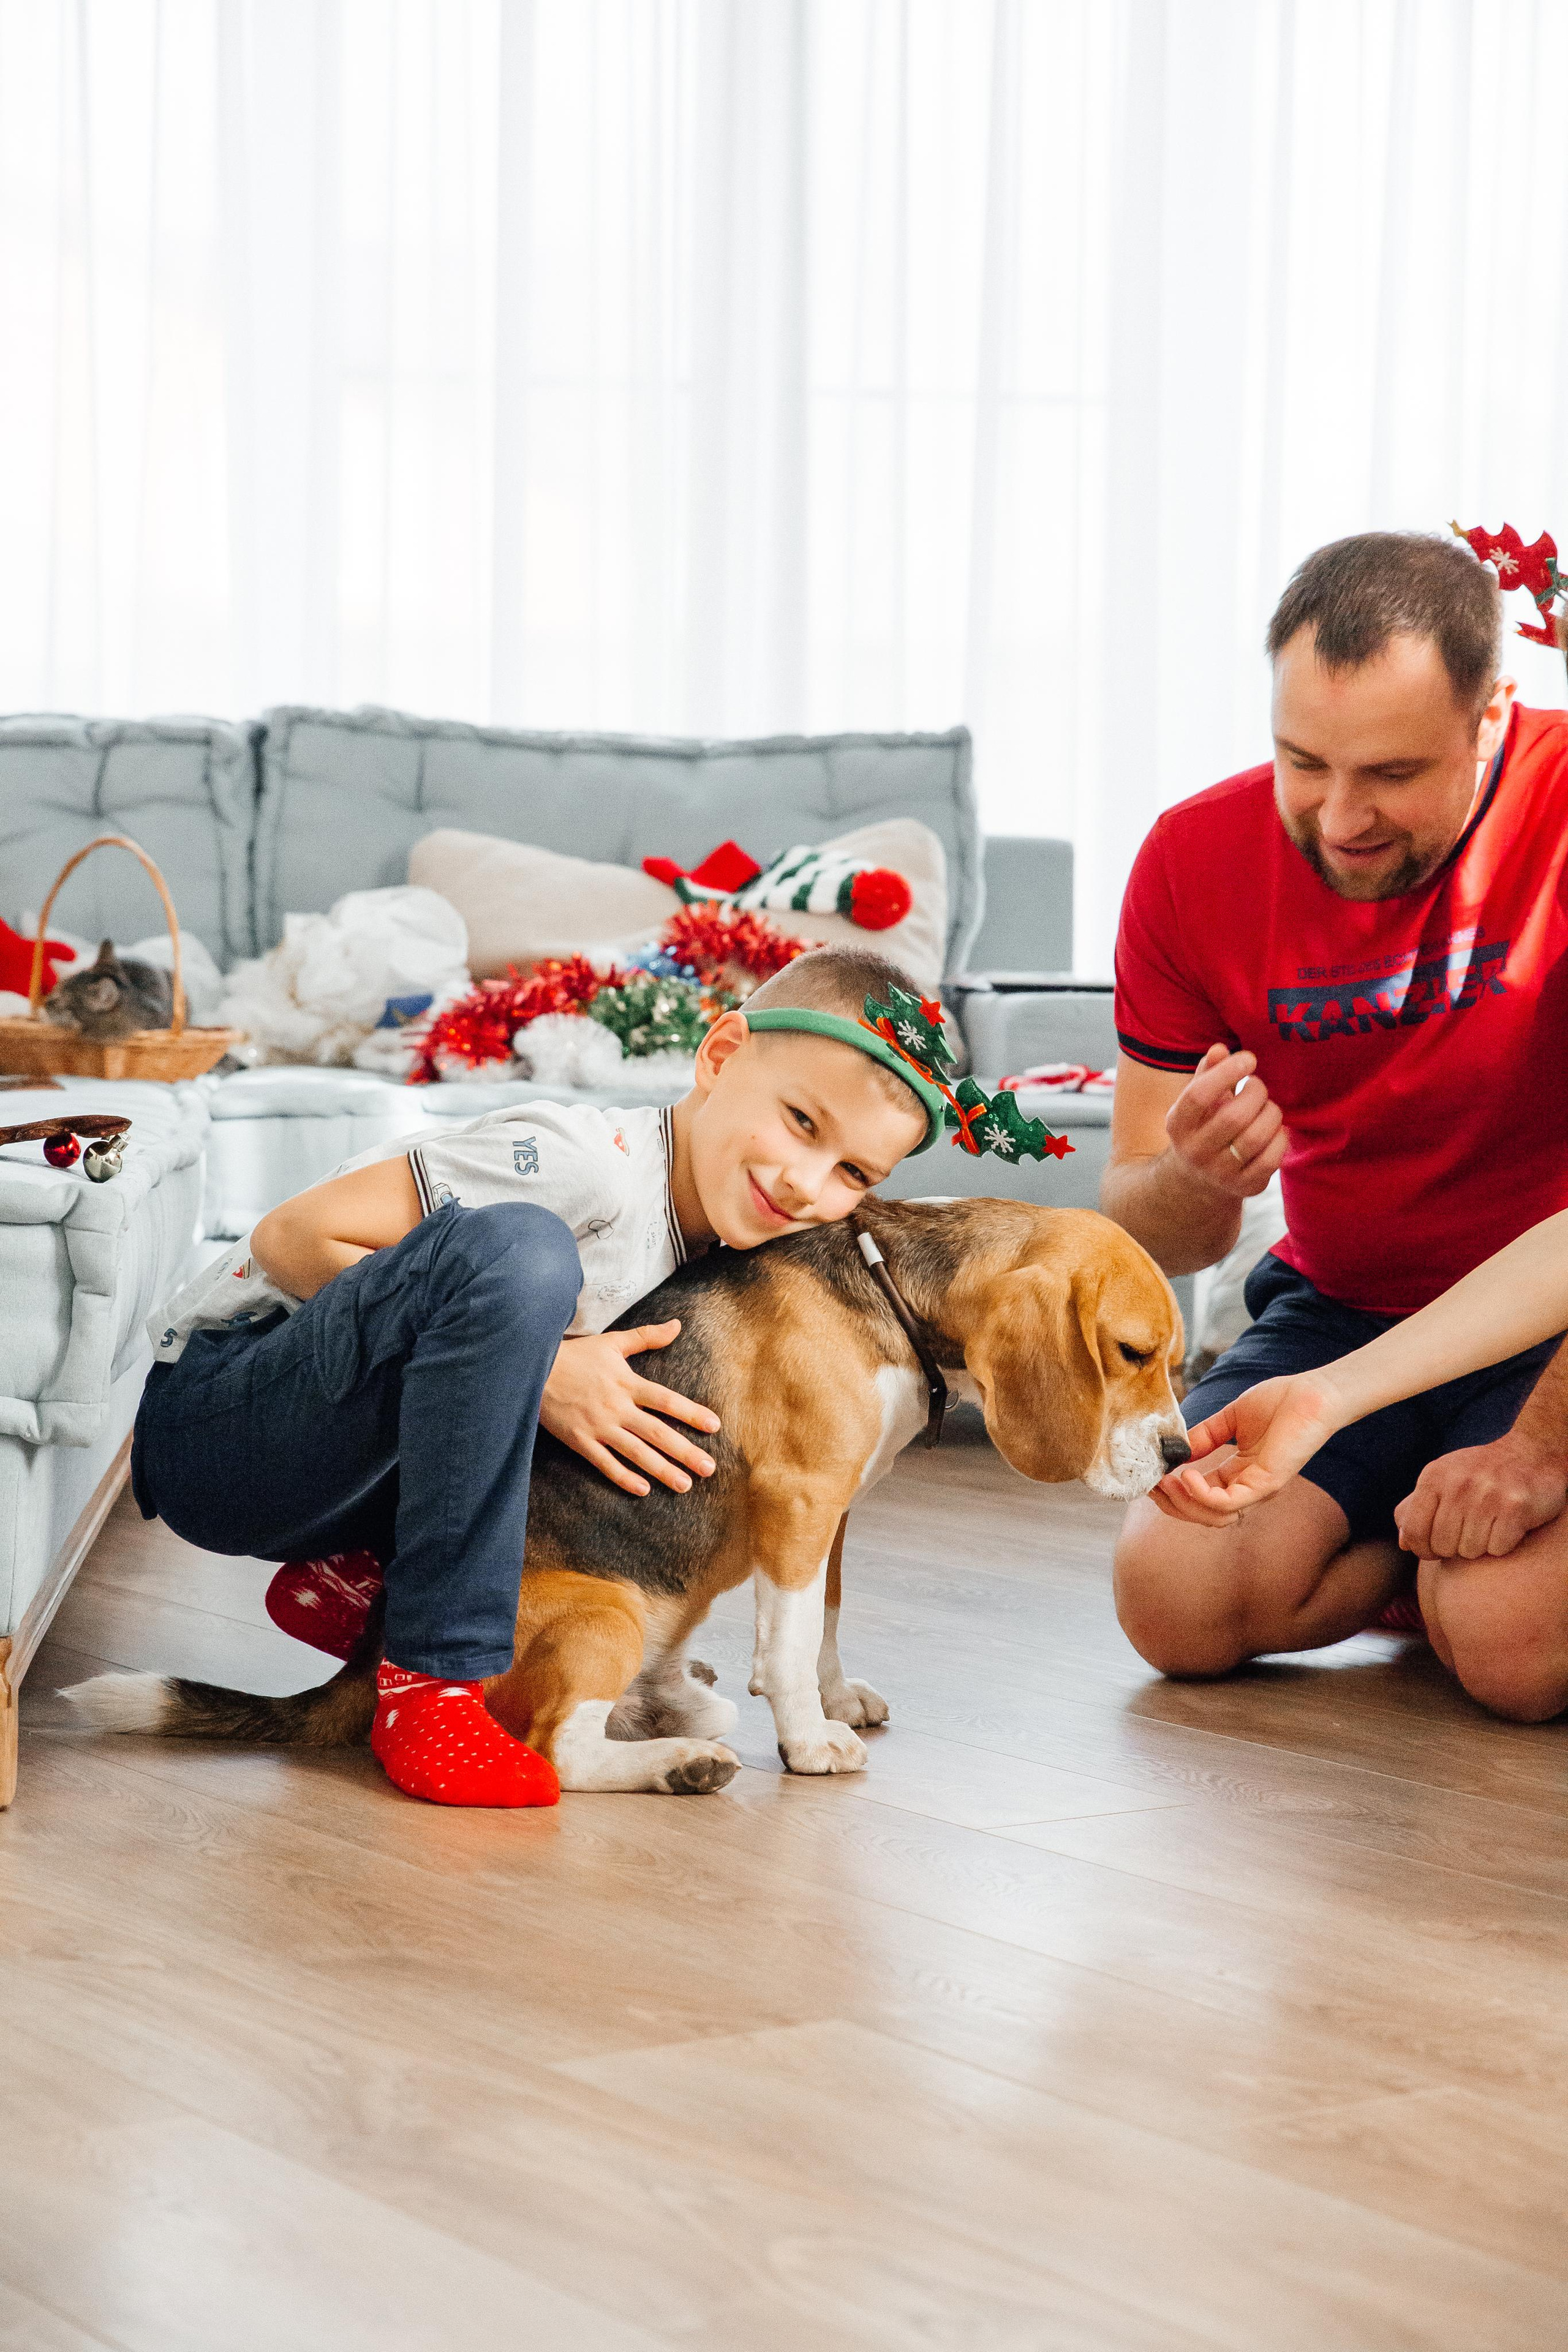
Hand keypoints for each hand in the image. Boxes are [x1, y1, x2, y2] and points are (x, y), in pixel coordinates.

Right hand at [540, 1320, 720, 1497]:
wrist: (533, 1370)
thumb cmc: (575, 1355)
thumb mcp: (612, 1341)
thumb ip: (646, 1337)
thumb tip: (677, 1325)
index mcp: (627, 1383)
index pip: (666, 1400)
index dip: (691, 1413)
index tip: (714, 1426)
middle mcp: (617, 1407)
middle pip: (657, 1432)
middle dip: (685, 1452)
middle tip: (709, 1469)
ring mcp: (598, 1427)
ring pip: (635, 1453)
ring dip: (661, 1469)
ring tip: (684, 1484)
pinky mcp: (580, 1441)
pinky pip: (605, 1463)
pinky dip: (623, 1477)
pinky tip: (643, 1489)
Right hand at [1150, 1370, 1343, 1526]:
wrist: (1313, 1393)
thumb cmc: (1279, 1401)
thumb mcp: (1228, 1419)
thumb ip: (1202, 1436)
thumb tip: (1174, 1449)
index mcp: (1238, 1474)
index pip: (1199, 1495)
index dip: (1171, 1491)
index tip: (1148, 1477)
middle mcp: (1247, 1488)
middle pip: (1201, 1514)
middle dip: (1171, 1504)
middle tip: (1150, 1485)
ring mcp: (1257, 1489)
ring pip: (1213, 1516)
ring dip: (1183, 1503)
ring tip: (1168, 1479)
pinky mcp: (1267, 1484)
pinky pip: (1228, 1503)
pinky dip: (1202, 1494)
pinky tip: (1188, 1475)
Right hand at [1165, 1044, 1287, 1199]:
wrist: (1199, 1179)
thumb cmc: (1204, 1125)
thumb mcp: (1198, 1100)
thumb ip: (1207, 1072)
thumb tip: (1220, 1049)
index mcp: (1178, 1124)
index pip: (1199, 1095)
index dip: (1227, 1072)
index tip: (1249, 1059)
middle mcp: (1195, 1152)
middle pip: (1234, 1116)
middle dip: (1257, 1092)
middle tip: (1258, 1086)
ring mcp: (1220, 1174)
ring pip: (1257, 1137)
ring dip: (1271, 1113)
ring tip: (1268, 1107)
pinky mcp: (1245, 1187)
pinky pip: (1272, 1158)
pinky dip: (1280, 1138)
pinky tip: (1274, 1130)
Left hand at [1394, 1434, 1567, 1560]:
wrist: (1532, 1451)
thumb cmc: (1479, 1472)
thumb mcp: (1442, 1479)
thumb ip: (1415, 1509)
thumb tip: (1404, 1544)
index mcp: (1433, 1477)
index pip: (1415, 1531)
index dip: (1422, 1549)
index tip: (1433, 1550)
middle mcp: (1458, 1485)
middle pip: (1443, 1546)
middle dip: (1454, 1548)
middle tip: (1467, 1533)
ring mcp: (1488, 1496)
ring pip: (1470, 1551)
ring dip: (1480, 1546)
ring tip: (1488, 1525)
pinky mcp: (1516, 1508)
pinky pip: (1497, 1549)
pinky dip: (1502, 1544)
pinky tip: (1507, 1526)